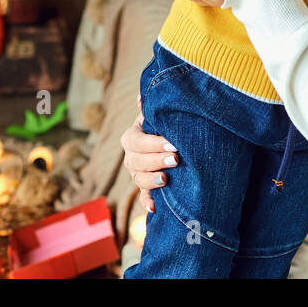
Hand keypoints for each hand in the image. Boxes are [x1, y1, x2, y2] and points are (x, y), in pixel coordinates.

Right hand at [120, 94, 176, 212]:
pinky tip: (155, 208)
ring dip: (151, 181)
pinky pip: (143, 197)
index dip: (153, 144)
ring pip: (138, 179)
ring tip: (166, 179)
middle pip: (136, 162)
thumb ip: (151, 107)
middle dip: (156, 161)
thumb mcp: (157, 114)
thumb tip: (142, 97)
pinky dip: (147, 203)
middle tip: (176, 159)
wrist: (171, 141)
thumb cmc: (164, 124)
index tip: (173, 144)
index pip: (136, 141)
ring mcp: (137, 174)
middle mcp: (131, 157)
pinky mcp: (146, 188)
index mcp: (132, 137)